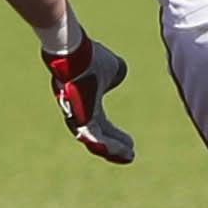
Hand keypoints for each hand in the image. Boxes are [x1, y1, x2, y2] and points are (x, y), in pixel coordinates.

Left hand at [43, 35, 134, 163]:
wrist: (76, 52)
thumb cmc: (91, 57)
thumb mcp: (112, 67)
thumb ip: (116, 75)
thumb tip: (118, 76)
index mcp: (89, 103)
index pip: (103, 126)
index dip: (116, 137)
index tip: (131, 144)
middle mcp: (81, 113)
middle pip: (98, 138)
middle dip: (115, 148)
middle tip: (130, 156)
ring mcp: (77, 115)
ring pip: (94, 140)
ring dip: (111, 149)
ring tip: (127, 156)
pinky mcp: (77, 115)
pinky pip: (91, 134)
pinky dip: (104, 143)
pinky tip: (117, 150)